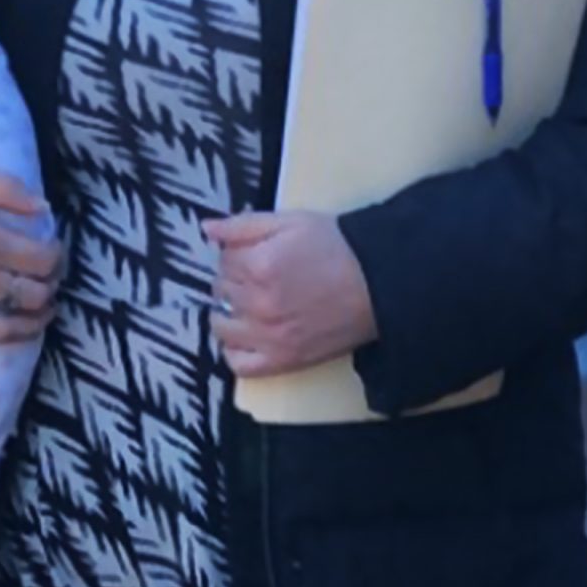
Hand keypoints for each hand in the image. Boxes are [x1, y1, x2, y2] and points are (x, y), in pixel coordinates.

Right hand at [0, 163, 61, 408]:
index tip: (53, 252)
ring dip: (31, 328)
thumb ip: (9, 189)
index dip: (57, 256)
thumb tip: (45, 208)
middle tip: (48, 280)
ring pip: (5, 330)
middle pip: (30, 296)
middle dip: (49, 289)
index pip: (42, 260)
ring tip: (40, 317)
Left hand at [201, 212, 377, 379]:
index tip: (255, 253)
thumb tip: (206, 228)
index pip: (223, 260)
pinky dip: (234, 350)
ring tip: (251, 303)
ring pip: (220, 324)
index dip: (237, 254)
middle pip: (220, 289)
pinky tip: (246, 334)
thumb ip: (243, 225)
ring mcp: (267, 337)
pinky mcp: (281, 361)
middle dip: (234, 279)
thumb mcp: (291, 222)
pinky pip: (237, 364)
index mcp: (258, 265)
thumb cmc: (338, 247)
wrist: (379, 283)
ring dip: (228, 311)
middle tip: (259, 275)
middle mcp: (257, 304)